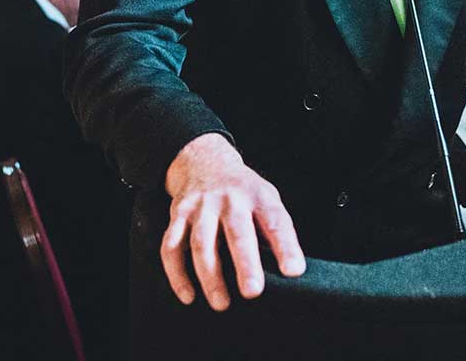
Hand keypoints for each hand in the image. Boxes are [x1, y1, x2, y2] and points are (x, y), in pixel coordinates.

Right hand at [161, 133, 305, 310]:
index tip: (294, 271)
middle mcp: (230, 198)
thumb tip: (287, 271)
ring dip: (210, 275)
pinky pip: (171, 247)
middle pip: (237, 231)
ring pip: (202, 242)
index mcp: (258, 195)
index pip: (276, 220)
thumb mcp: (266, 199)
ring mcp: (202, 206)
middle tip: (253, 291)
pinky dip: (177, 273)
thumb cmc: (244, 192)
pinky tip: (188, 295)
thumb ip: (274, 230)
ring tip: (221, 303)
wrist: (206, 162)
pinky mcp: (179, 215)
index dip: (286, 246)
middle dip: (245, 262)